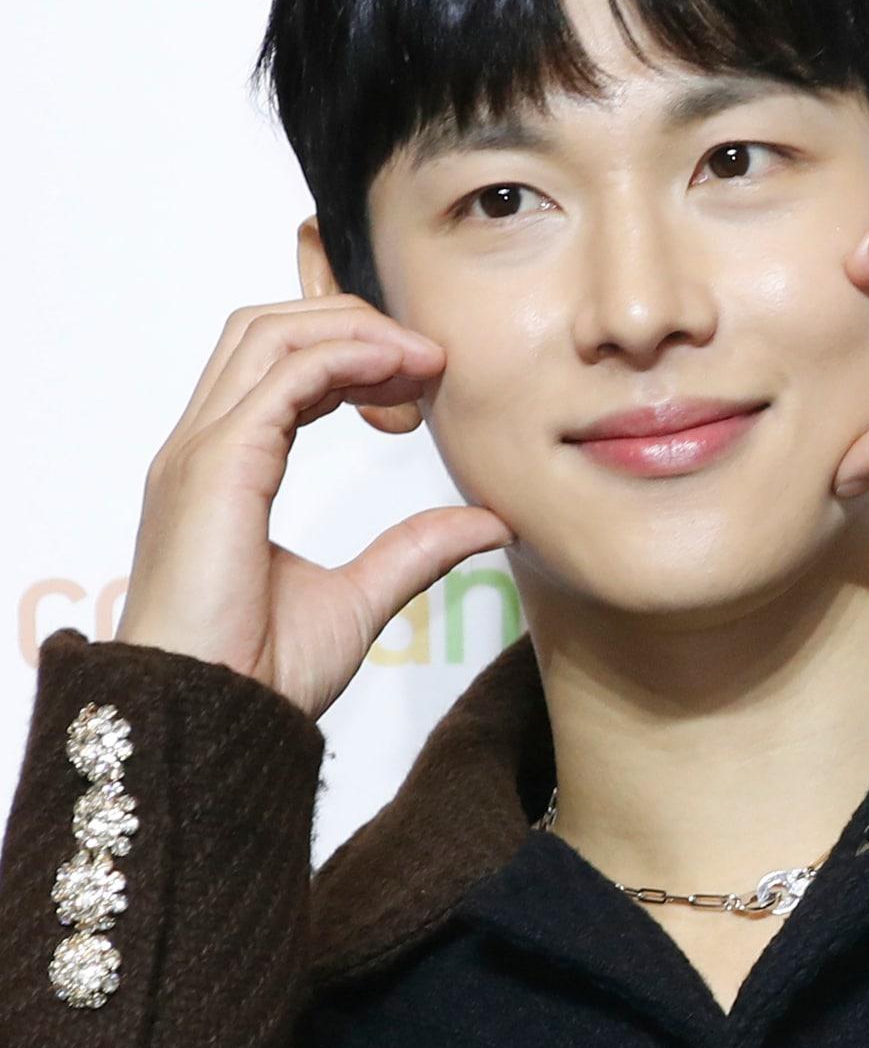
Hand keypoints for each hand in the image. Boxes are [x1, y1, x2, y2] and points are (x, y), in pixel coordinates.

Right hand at [114, 294, 515, 719]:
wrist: (210, 724)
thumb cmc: (256, 675)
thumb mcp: (358, 598)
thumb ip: (415, 551)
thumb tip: (487, 523)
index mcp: (223, 469)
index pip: (278, 366)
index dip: (354, 358)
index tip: (420, 388)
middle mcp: (202, 447)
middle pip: (269, 328)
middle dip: (355, 324)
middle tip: (431, 361)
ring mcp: (201, 451)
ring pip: (269, 331)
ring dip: (355, 329)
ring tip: (425, 359)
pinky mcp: (216, 465)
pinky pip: (284, 373)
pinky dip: (347, 354)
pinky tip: (401, 369)